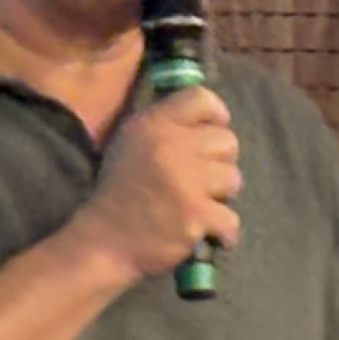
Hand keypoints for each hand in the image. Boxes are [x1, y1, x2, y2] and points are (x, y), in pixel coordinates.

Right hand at [69, 86, 242, 280]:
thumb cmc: (120, 192)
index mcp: (153, 123)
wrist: (105, 241)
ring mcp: (186, 180)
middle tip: (201, 179)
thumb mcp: (131, 143)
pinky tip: (205, 233)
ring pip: (233, 179)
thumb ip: (164, 126)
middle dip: (219, 162)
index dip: (215, 114)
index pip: (201, 98)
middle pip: (228, 141)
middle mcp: (172, 145)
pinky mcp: (196, 214)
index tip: (210, 134)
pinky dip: (222, 232)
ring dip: (220, 197)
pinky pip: (231, 219)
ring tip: (199, 206)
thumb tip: (205, 120)